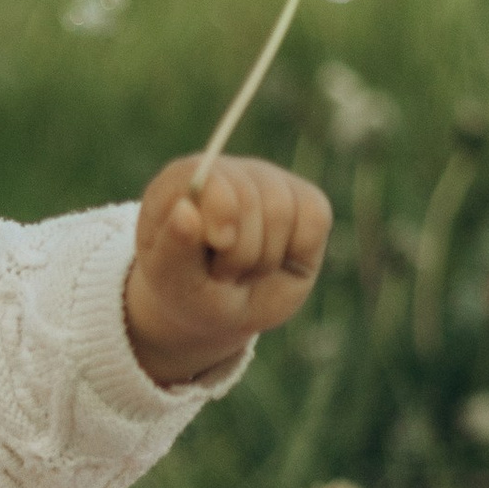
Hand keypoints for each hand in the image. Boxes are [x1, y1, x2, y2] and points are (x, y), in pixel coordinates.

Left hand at [124, 155, 330, 388]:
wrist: (221, 315)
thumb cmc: (188, 292)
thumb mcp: (172, 281)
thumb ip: (174, 247)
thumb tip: (185, 209)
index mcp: (181, 181)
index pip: (211, 176)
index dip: (222, 211)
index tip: (218, 243)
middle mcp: (228, 172)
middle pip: (250, 198)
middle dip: (239, 253)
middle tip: (221, 273)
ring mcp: (269, 183)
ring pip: (283, 210)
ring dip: (263, 259)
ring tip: (243, 271)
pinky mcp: (305, 202)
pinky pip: (316, 218)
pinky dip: (298, 252)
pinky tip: (275, 261)